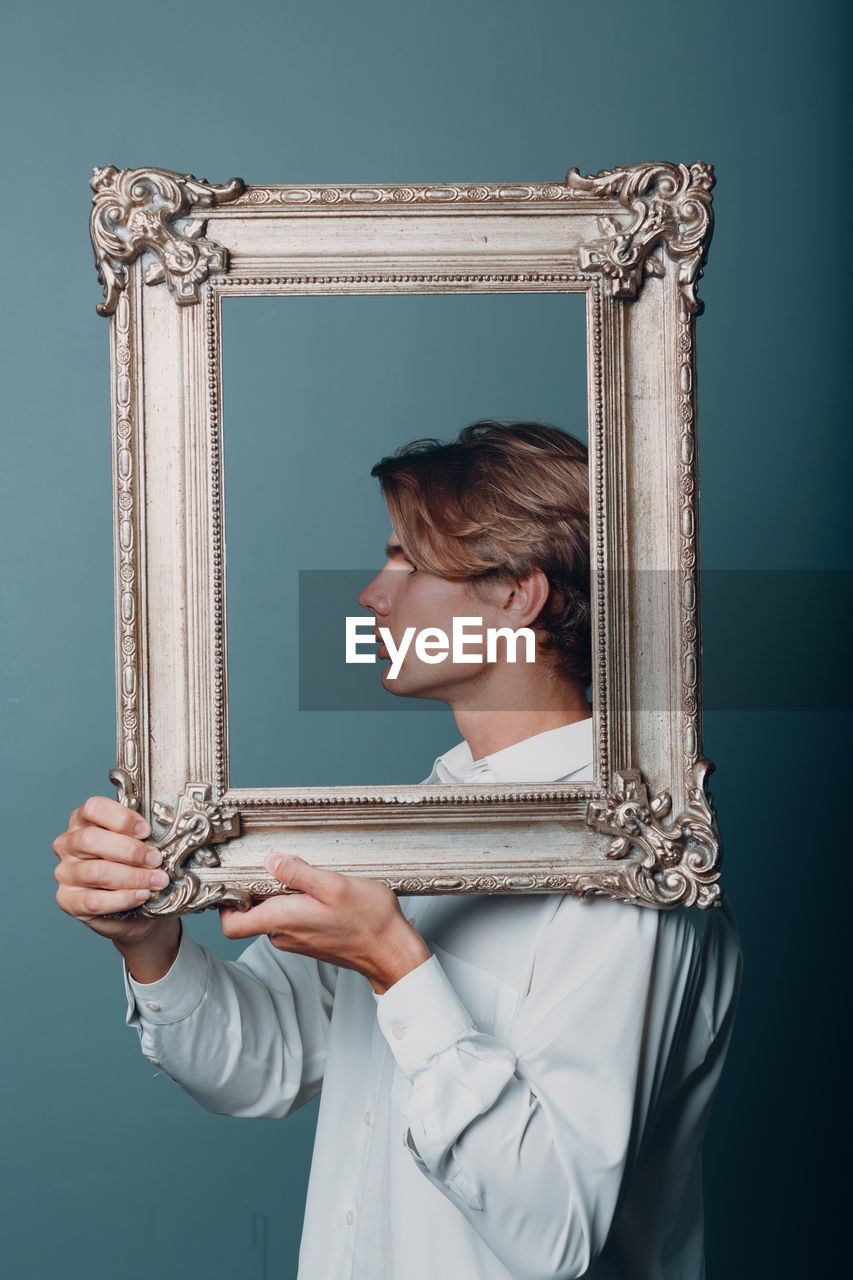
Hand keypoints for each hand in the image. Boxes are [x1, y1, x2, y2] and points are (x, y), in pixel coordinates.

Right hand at [53, 795, 179, 977]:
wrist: (132, 907)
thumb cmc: (132, 866)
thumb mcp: (135, 844)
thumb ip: (139, 836)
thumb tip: (165, 834)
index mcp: (83, 820)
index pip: (93, 808)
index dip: (122, 818)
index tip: (146, 831)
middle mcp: (68, 843)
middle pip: (91, 839)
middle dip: (130, 851)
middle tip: (156, 859)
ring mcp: (65, 872)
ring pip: (96, 872)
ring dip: (133, 877)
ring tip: (157, 881)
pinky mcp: (68, 900)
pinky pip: (94, 901)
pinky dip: (123, 898)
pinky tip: (141, 896)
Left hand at [220, 856, 430, 993]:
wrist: (391, 951)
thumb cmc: (368, 921)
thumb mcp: (334, 885)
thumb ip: (298, 872)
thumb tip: (271, 860)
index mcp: (282, 921)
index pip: (231, 924)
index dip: (225, 903)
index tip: (234, 879)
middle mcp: (284, 935)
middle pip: (252, 913)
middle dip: (259, 887)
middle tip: (277, 864)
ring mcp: (297, 939)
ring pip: (273, 914)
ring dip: (282, 893)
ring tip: (306, 875)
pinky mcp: (310, 940)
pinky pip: (291, 919)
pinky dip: (297, 902)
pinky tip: (319, 890)